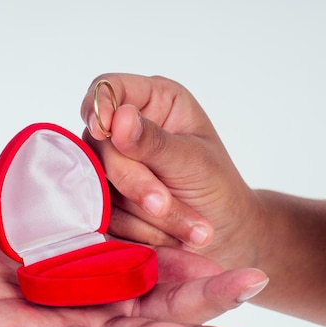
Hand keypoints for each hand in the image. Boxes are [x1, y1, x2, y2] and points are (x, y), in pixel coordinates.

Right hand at [81, 74, 259, 268]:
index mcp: (154, 102)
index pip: (109, 88)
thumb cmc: (218, 187)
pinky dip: (137, 231)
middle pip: (99, 144)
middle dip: (134, 181)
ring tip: (189, 229)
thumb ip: (154, 142)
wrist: (226, 235)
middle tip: (164, 204)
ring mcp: (113, 165)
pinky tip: (170, 238)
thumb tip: (118, 119)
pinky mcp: (107, 199)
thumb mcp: (194, 161)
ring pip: (100, 185)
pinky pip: (103, 215)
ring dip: (143, 214)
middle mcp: (127, 130)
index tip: (103, 130)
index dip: (99, 107)